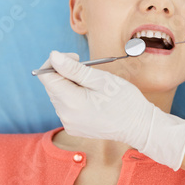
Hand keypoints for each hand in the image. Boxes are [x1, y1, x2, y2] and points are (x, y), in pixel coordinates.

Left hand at [37, 51, 184, 169]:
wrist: (138, 126)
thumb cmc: (124, 100)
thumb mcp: (100, 79)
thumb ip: (74, 69)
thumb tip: (53, 57)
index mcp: (71, 102)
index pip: (46, 77)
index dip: (56, 62)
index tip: (74, 58)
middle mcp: (65, 115)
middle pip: (52, 86)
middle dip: (64, 72)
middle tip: (86, 68)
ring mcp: (69, 123)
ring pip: (58, 96)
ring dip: (70, 85)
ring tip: (92, 85)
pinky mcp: (74, 127)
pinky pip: (66, 107)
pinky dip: (74, 97)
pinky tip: (91, 97)